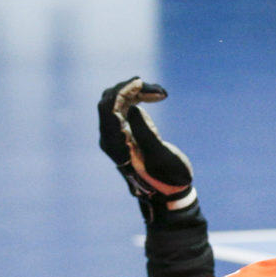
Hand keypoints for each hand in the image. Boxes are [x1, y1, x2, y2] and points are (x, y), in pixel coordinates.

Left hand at [97, 77, 195, 213]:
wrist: (168, 195)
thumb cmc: (167, 180)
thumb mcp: (160, 157)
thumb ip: (144, 132)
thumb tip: (131, 107)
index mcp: (115, 145)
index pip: (108, 108)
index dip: (122, 90)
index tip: (141, 81)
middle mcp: (110, 138)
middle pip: (110, 100)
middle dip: (131, 89)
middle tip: (159, 90)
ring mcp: (117, 134)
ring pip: (118, 101)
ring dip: (137, 91)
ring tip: (161, 92)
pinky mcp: (127, 131)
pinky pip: (125, 106)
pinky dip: (139, 97)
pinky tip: (156, 96)